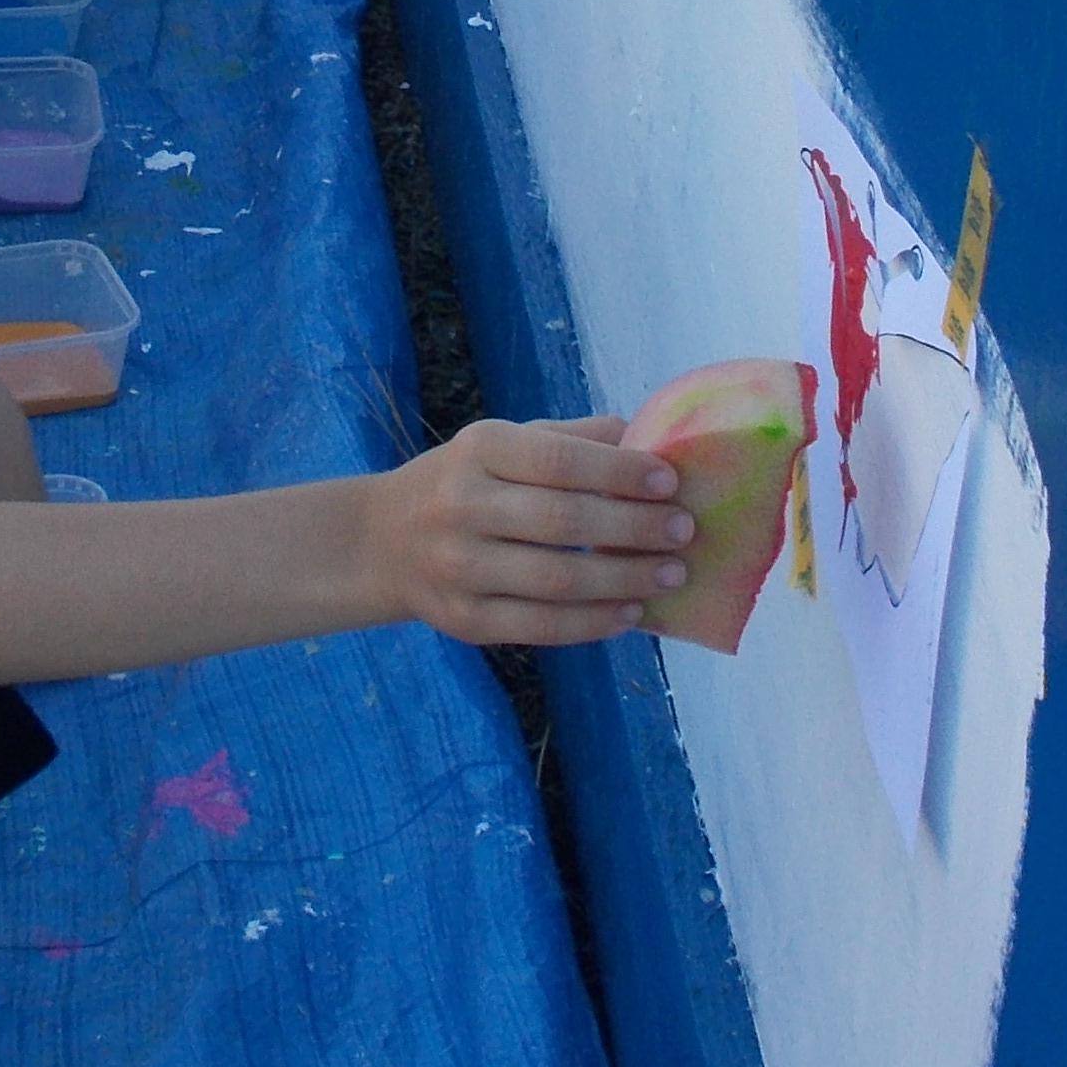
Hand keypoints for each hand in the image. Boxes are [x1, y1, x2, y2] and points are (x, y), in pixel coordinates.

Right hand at [367, 416, 693, 646]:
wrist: (382, 542)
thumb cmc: (466, 483)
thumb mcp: (505, 444)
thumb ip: (573, 440)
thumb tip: (651, 438)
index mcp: (478, 450)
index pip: (557, 461)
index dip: (618, 472)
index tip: (669, 482)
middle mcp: (461, 506)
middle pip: (563, 521)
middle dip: (634, 528)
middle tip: (684, 532)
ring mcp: (458, 568)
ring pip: (556, 580)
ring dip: (624, 579)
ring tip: (670, 575)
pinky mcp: (463, 620)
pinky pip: (539, 627)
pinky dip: (592, 623)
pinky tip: (629, 613)